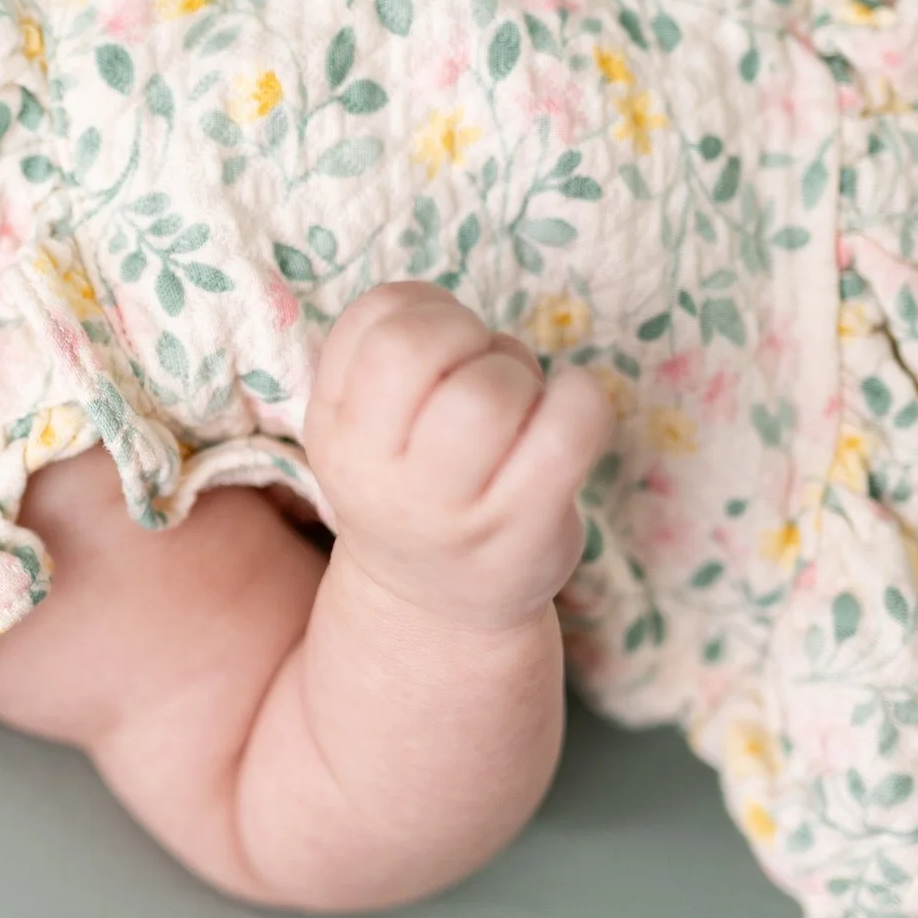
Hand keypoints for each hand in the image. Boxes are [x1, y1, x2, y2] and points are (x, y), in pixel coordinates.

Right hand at [303, 282, 611, 631]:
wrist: (435, 610)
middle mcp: (377, 473)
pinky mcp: (523, 528)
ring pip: (490, 388)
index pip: (372, 321)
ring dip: (520, 373)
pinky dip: (583, 397)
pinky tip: (572, 407)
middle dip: (466, 332)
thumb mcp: (363, 429)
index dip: (421, 307)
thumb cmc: (412, 488)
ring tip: (520, 406)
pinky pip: (568, 428)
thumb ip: (385, 358)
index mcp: (335, 430)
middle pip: (417, 346)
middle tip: (479, 368)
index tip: (440, 345)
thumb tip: (447, 311)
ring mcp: (451, 508)